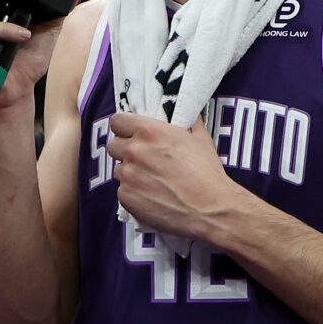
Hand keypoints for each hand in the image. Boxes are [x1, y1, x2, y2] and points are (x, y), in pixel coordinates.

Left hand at [107, 113, 246, 247]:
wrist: (210, 208)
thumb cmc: (207, 174)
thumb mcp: (201, 139)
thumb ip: (189, 123)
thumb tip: (189, 114)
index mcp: (149, 131)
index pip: (118, 121)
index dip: (124, 128)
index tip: (130, 134)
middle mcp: (134, 151)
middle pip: (113, 146)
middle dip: (124, 151)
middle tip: (141, 159)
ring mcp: (128, 175)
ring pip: (119, 170)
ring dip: (130, 173)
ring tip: (151, 181)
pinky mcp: (126, 197)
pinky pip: (122, 191)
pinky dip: (133, 194)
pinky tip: (151, 197)